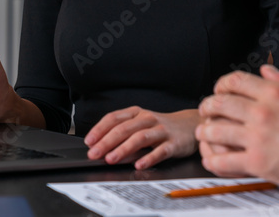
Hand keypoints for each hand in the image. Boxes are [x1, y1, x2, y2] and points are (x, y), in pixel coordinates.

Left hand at [84, 107, 199, 169]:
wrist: (190, 125)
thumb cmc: (161, 127)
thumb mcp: (141, 126)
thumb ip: (123, 136)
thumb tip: (103, 150)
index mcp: (137, 113)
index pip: (114, 118)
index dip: (100, 129)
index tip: (89, 141)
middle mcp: (148, 119)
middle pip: (124, 128)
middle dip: (107, 142)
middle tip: (94, 153)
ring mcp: (161, 130)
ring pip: (140, 138)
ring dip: (123, 149)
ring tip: (111, 159)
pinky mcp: (174, 143)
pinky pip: (160, 151)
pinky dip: (149, 158)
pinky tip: (139, 164)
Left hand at [196, 65, 278, 193]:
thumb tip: (267, 69)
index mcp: (275, 92)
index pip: (236, 81)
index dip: (221, 85)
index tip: (219, 91)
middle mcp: (262, 111)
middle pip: (220, 104)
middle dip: (208, 107)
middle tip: (205, 112)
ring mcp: (258, 137)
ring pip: (217, 131)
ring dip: (206, 132)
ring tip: (204, 133)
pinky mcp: (257, 162)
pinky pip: (224, 161)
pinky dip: (213, 160)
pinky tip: (212, 159)